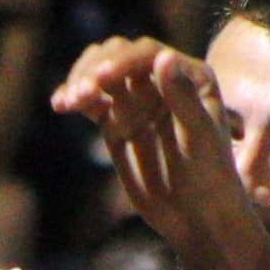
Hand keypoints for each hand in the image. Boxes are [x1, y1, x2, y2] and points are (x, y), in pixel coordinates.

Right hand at [51, 37, 263, 269]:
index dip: (122, 61)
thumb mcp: (200, 136)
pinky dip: (73, 98)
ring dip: (80, 81)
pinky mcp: (116, 122)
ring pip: (100, 74)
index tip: (101, 79)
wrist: (196, 214)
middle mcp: (161, 80)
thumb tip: (163, 56)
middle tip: (82, 94)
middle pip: (118, 56)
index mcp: (189, 75)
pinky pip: (91, 101)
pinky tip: (60, 104)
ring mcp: (137, 100)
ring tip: (67, 102)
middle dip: (96, 68)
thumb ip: (181, 97)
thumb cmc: (210, 176)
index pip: (148, 55)